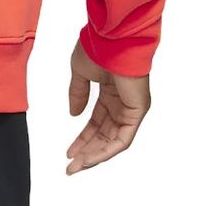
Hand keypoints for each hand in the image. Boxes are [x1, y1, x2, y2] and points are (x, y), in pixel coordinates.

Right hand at [66, 39, 150, 174]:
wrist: (111, 39)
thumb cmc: (96, 49)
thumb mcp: (80, 73)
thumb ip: (78, 94)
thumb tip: (74, 114)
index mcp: (109, 93)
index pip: (96, 122)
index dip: (82, 138)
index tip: (68, 151)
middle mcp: (121, 103)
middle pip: (104, 135)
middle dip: (87, 151)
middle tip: (71, 166)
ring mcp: (130, 109)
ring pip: (113, 141)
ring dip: (95, 155)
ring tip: (77, 167)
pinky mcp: (137, 112)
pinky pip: (122, 138)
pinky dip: (106, 150)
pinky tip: (90, 158)